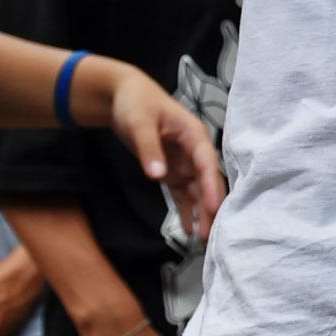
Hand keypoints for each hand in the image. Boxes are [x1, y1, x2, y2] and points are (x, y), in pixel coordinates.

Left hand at [93, 60, 226, 237]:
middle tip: (212, 233)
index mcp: (194, 135)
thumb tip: (158, 175)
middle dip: (211, 207)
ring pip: (197, 191)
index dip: (211, 186)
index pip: (207, 163)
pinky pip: (182, 194)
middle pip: (207, 181)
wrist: (122, 97)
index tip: (213, 207)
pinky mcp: (172, 171)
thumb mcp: (139, 123)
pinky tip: (189, 230)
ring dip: (201, 213)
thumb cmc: (135, 102)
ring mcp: (184, 162)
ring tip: (204, 238)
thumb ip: (149, 149)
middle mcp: (194, 151)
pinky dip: (186, 210)